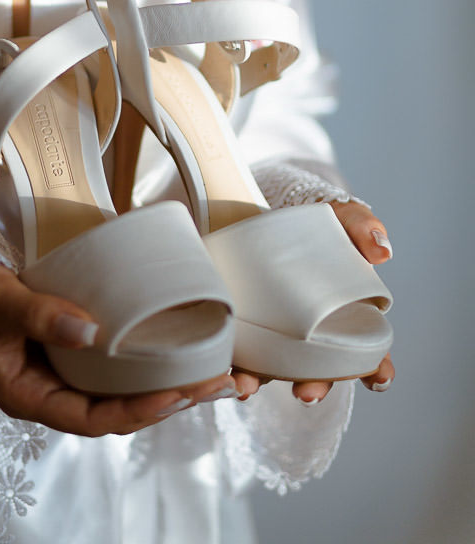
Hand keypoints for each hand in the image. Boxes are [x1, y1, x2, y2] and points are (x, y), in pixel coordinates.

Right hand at [0, 262, 238, 435]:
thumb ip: (37, 313)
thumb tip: (89, 330)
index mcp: (31, 397)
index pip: (92, 419)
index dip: (137, 413)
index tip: (177, 396)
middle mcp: (53, 391)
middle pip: (118, 409)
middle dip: (169, 401)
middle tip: (216, 383)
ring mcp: (66, 371)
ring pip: (123, 388)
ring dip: (167, 381)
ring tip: (213, 372)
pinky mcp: (76, 347)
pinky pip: (118, 362)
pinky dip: (149, 357)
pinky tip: (180, 347)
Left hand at [230, 200, 394, 404]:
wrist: (264, 213)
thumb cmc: (314, 224)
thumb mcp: (342, 218)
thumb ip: (363, 227)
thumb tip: (382, 251)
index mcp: (344, 316)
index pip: (368, 350)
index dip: (377, 368)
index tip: (378, 380)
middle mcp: (310, 334)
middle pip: (318, 370)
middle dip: (315, 386)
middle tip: (307, 394)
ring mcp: (274, 332)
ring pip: (272, 368)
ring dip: (261, 383)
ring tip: (248, 389)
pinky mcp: (242, 322)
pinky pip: (237, 350)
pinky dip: (231, 365)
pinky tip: (225, 372)